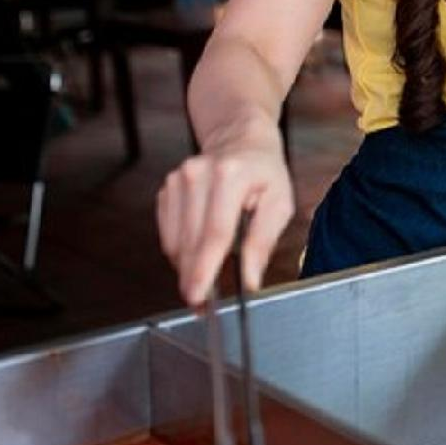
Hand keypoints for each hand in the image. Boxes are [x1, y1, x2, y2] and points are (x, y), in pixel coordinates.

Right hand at [156, 119, 292, 304]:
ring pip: (175, 243)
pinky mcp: (165, 190)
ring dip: (187, 268)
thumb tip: (250, 280)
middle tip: (204, 305)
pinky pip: (168, 235)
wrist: (240, 139)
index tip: (199, 297)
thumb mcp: (279, 203)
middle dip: (195, 278)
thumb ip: (263, 243)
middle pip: (191, 242)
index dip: (205, 270)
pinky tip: (198, 253)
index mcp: (230, 176)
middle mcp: (197, 175)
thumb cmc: (264, 172)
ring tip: (205, 279)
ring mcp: (177, 181)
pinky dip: (181, 252)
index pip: (215, 233)